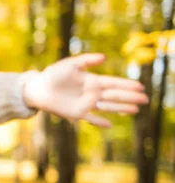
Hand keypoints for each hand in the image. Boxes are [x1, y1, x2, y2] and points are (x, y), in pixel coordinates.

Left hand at [22, 53, 148, 127]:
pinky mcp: (75, 114)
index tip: (139, 86)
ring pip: (106, 107)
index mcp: (91, 81)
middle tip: (145, 100)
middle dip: (129, 97)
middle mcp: (90, 93)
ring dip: (120, 109)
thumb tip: (104, 57)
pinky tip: (109, 125)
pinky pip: (90, 118)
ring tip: (135, 111)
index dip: (126, 85)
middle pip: (113, 96)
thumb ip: (86, 60)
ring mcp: (84, 104)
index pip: (112, 83)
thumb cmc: (53, 74)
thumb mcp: (70, 64)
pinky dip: (99, 122)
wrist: (38, 88)